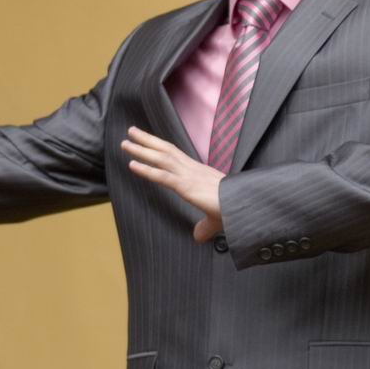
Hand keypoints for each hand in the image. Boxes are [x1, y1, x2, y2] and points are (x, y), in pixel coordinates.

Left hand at [121, 126, 224, 242]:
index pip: (176, 155)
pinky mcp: (186, 186)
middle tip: (131, 131)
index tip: (148, 140)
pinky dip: (146, 170)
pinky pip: (162, 176)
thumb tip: (199, 237)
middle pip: (166, 150)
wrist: (243, 206)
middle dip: (147, 140)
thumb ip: (204, 226)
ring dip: (142, 149)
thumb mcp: (215, 218)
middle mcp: (192, 170)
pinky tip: (132, 165)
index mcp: (199, 173)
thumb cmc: (234, 209)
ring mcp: (188, 176)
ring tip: (125, 142)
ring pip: (161, 158)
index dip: (161, 147)